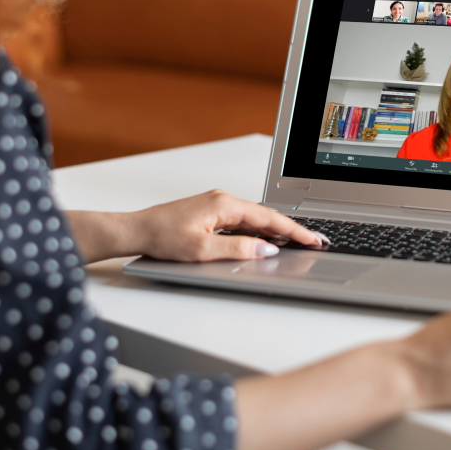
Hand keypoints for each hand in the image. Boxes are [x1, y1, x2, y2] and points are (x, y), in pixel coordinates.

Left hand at [127, 189, 326, 262]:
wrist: (137, 230)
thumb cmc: (162, 236)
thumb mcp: (201, 250)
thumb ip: (237, 249)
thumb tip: (265, 249)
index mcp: (224, 204)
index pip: (269, 218)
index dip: (294, 230)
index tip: (313, 239)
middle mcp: (223, 199)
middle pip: (266, 215)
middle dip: (291, 229)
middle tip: (313, 242)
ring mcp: (217, 204)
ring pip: (255, 218)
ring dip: (275, 230)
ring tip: (296, 243)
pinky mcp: (211, 211)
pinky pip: (243, 220)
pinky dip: (258, 230)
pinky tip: (265, 240)